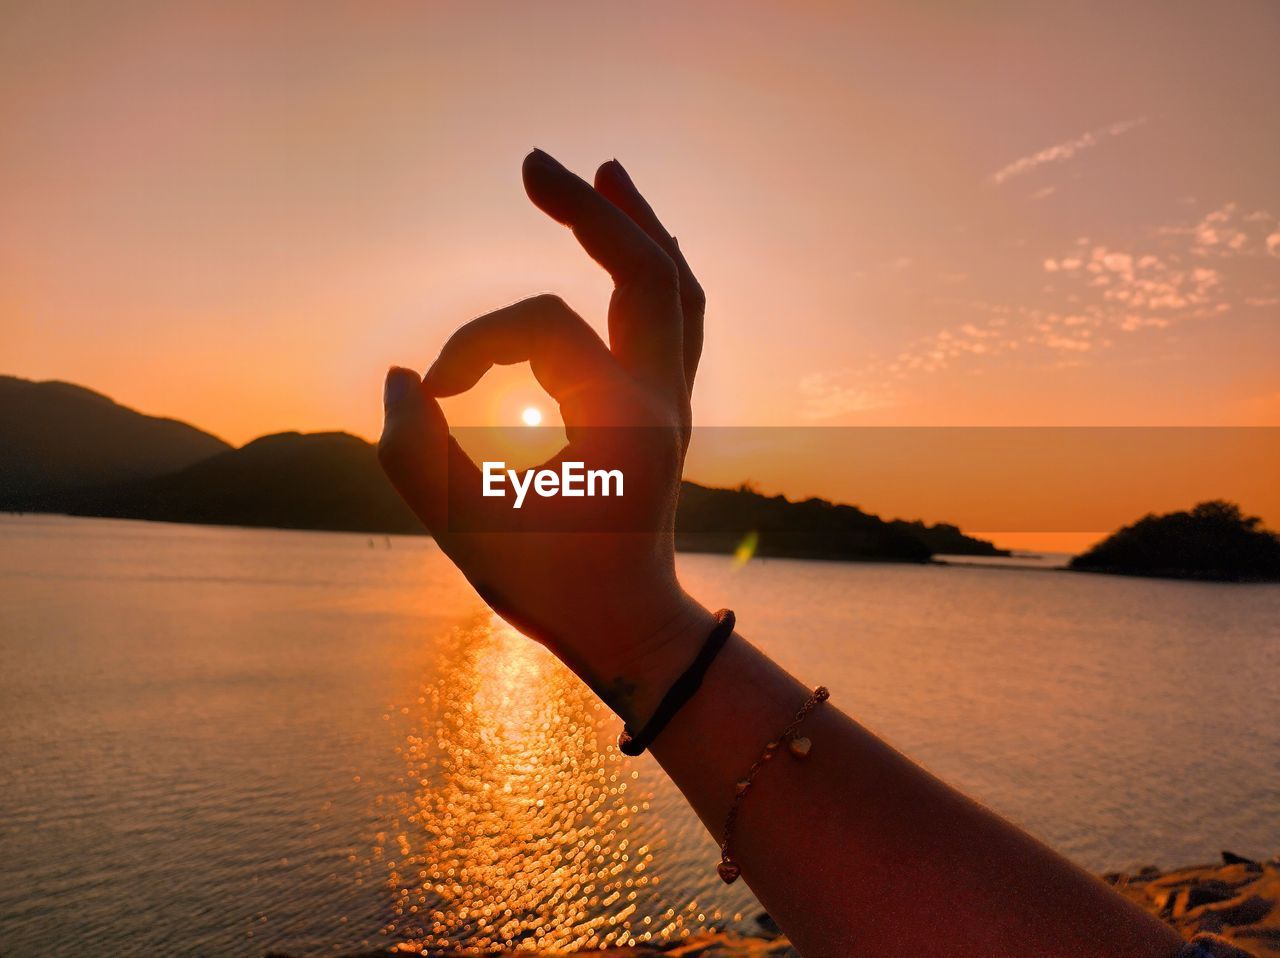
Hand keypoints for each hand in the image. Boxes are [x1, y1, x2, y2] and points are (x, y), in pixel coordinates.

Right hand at [378, 150, 711, 721]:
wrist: (627, 623)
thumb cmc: (549, 586)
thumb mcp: (464, 531)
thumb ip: (413, 456)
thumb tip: (402, 378)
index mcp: (623, 423)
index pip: (544, 328)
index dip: (475, 343)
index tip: (435, 390)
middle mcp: (663, 400)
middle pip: (645, 271)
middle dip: (589, 210)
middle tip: (533, 160)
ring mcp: (675, 400)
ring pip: (676, 286)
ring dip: (638, 225)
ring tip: (603, 171)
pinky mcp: (669, 406)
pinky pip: (677, 316)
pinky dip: (653, 267)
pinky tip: (627, 236)